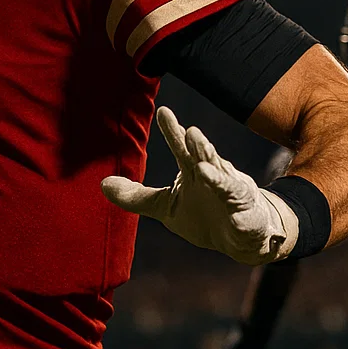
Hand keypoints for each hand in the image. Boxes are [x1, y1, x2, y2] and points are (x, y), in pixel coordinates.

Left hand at [101, 106, 297, 265]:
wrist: (240, 237)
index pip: (182, 148)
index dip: (174, 131)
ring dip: (216, 171)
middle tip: (190, 131)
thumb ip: (136, 196)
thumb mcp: (165, 206)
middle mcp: (213, 177)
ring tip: (204, 165)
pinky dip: (236, 202)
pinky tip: (231, 199)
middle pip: (205, 157)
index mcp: (194, 172)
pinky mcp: (245, 212)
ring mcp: (231, 193)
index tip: (163, 111)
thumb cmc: (205, 215)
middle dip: (199, 145)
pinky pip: (240, 206)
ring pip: (224, 180)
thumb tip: (102, 184)